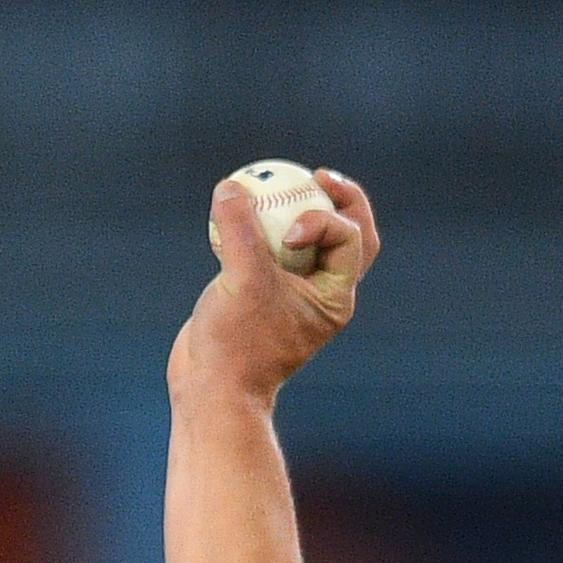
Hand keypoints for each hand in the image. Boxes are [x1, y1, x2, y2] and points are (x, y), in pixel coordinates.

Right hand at [172, 168, 377, 405]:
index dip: (324, 219)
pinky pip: (267, 247)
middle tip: (316, 173)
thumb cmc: (236, 344)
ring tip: (270, 181)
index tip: (289, 233)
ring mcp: (292, 291)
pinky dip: (256, 226)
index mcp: (335, 296)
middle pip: (347, 233)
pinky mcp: (260, 290)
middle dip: (338, 199)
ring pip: (304, 238)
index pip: (350, 238)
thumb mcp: (241, 281)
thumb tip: (232, 186)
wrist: (211, 390)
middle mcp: (321, 292)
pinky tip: (233, 208)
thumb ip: (239, 231)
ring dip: (292, 208)